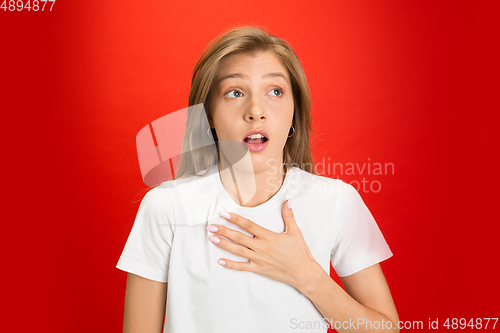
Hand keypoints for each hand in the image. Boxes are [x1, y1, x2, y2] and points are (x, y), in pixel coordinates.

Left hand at [207, 198, 322, 290]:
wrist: (303, 272)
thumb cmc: (300, 252)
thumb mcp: (295, 232)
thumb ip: (289, 216)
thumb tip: (288, 201)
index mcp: (268, 237)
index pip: (248, 225)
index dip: (235, 219)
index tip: (225, 214)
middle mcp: (261, 247)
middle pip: (239, 237)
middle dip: (224, 231)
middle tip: (211, 227)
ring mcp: (258, 259)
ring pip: (237, 250)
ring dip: (224, 244)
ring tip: (212, 239)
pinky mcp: (259, 269)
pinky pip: (242, 267)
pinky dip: (231, 264)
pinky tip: (221, 261)